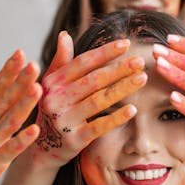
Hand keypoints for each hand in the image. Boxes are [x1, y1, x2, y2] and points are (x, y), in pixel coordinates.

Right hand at [0, 50, 41, 184]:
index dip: (8, 70)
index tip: (21, 52)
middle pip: (4, 100)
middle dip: (19, 81)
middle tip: (34, 65)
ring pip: (9, 121)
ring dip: (23, 105)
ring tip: (38, 89)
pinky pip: (11, 149)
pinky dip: (22, 140)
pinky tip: (36, 130)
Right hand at [32, 31, 144, 167]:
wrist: (42, 150)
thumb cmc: (53, 111)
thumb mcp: (51, 87)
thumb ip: (60, 62)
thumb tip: (64, 35)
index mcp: (52, 83)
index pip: (82, 63)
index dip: (104, 52)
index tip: (126, 44)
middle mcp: (55, 100)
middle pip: (93, 80)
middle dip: (119, 69)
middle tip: (141, 61)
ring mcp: (64, 121)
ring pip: (99, 100)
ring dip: (123, 88)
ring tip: (142, 78)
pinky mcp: (74, 140)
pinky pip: (99, 126)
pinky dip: (117, 117)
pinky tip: (133, 109)